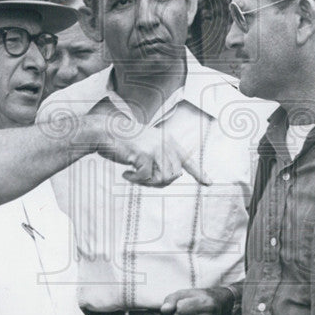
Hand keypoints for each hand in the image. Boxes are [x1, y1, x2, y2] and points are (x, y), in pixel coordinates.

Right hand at [96, 122, 211, 187]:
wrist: (105, 131)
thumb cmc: (124, 142)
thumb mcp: (147, 148)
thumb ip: (160, 160)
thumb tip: (172, 178)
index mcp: (168, 141)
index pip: (187, 159)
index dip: (199, 172)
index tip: (209, 183)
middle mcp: (165, 143)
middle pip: (173, 175)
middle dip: (158, 183)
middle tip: (141, 179)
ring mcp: (156, 148)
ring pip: (162, 178)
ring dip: (146, 182)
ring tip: (134, 176)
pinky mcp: (144, 154)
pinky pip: (145, 178)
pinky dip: (134, 180)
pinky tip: (125, 173)